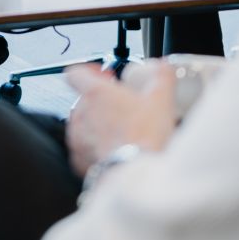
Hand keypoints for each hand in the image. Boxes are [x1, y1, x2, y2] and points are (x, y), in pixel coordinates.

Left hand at [63, 62, 177, 176]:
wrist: (136, 171)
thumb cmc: (145, 137)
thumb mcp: (162, 98)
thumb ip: (162, 75)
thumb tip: (163, 68)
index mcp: (95, 93)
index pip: (75, 72)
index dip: (89, 72)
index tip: (104, 77)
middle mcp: (80, 113)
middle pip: (83, 99)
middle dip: (101, 102)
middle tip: (123, 108)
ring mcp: (77, 137)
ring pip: (82, 124)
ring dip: (98, 125)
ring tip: (121, 131)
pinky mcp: (78, 158)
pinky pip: (83, 147)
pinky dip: (96, 147)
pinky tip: (115, 149)